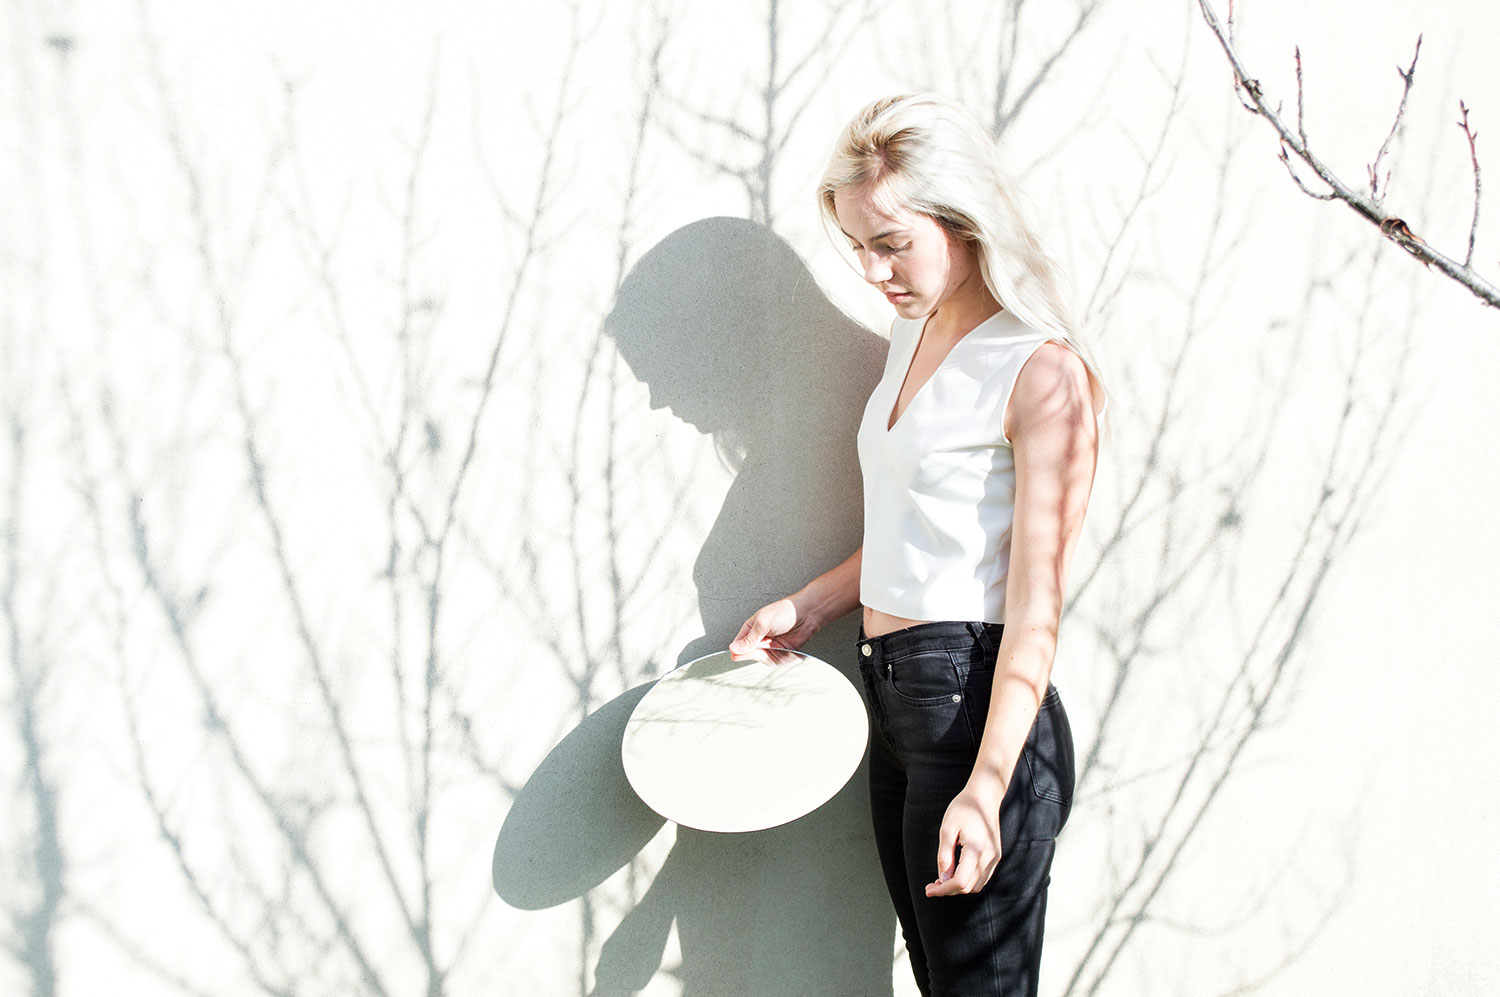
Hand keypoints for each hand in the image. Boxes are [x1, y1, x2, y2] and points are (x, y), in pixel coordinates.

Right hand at [728, 598, 815, 661]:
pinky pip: (779, 662)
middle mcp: (759, 640)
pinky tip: (788, 649)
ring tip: (780, 643)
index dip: (740, 651)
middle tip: (767, 644)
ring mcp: (770, 647)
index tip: (746, 650)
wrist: (807, 613)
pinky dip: (784, 658)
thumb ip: (749, 639)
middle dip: (759, 653)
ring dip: (774, 655)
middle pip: (751, 656)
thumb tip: (733, 648)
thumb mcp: (763, 623)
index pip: (738, 646)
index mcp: (750, 629)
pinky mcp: (782, 653)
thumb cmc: (785, 611)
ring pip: (766, 661)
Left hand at [925, 781, 1003, 897]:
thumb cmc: (963, 809)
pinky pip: (982, 878)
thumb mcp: (947, 829)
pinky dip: (969, 881)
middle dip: (948, 890)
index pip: (960, 882)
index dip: (943, 890)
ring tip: (942, 881)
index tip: (928, 890)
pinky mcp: (996, 856)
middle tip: (931, 885)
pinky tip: (955, 874)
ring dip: (959, 888)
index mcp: (976, 850)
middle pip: (968, 887)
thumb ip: (944, 856)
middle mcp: (989, 857)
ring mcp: (995, 858)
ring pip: (976, 886)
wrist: (984, 797)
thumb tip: (942, 880)